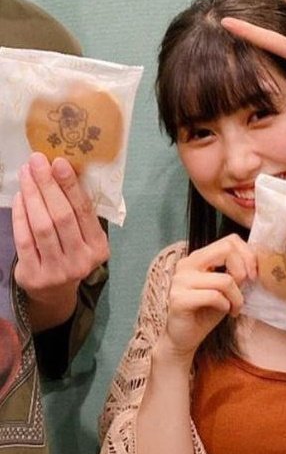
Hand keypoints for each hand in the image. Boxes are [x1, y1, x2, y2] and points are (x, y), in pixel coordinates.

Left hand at [13, 152, 109, 328]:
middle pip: (62, 217)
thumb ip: (78, 213)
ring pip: (42, 227)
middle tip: (37, 161)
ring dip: (32, 196)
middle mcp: (81, 262)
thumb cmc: (70, 253)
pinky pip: (25, 240)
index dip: (70, 186)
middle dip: (48, 185)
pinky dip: (20, 215)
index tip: (58, 162)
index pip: (84, 212)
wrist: (55, 292)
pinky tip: (19, 197)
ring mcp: (58, 271)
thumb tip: (61, 171)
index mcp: (99, 249)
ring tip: (26, 174)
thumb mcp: (83, 238)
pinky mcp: (35, 275)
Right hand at [160, 235, 256, 359]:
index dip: (247, 256)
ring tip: (235, 308)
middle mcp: (186, 264)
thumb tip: (255, 264)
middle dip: (243, 271)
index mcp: (197, 258)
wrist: (184, 338)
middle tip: (245, 289)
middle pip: (227, 250)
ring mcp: (180, 281)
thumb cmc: (206, 313)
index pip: (229, 240)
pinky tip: (225, 312)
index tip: (253, 276)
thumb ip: (235, 273)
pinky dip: (226, 306)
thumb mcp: (226, 289)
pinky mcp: (179, 299)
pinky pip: (214, 297)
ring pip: (224, 280)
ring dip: (237, 298)